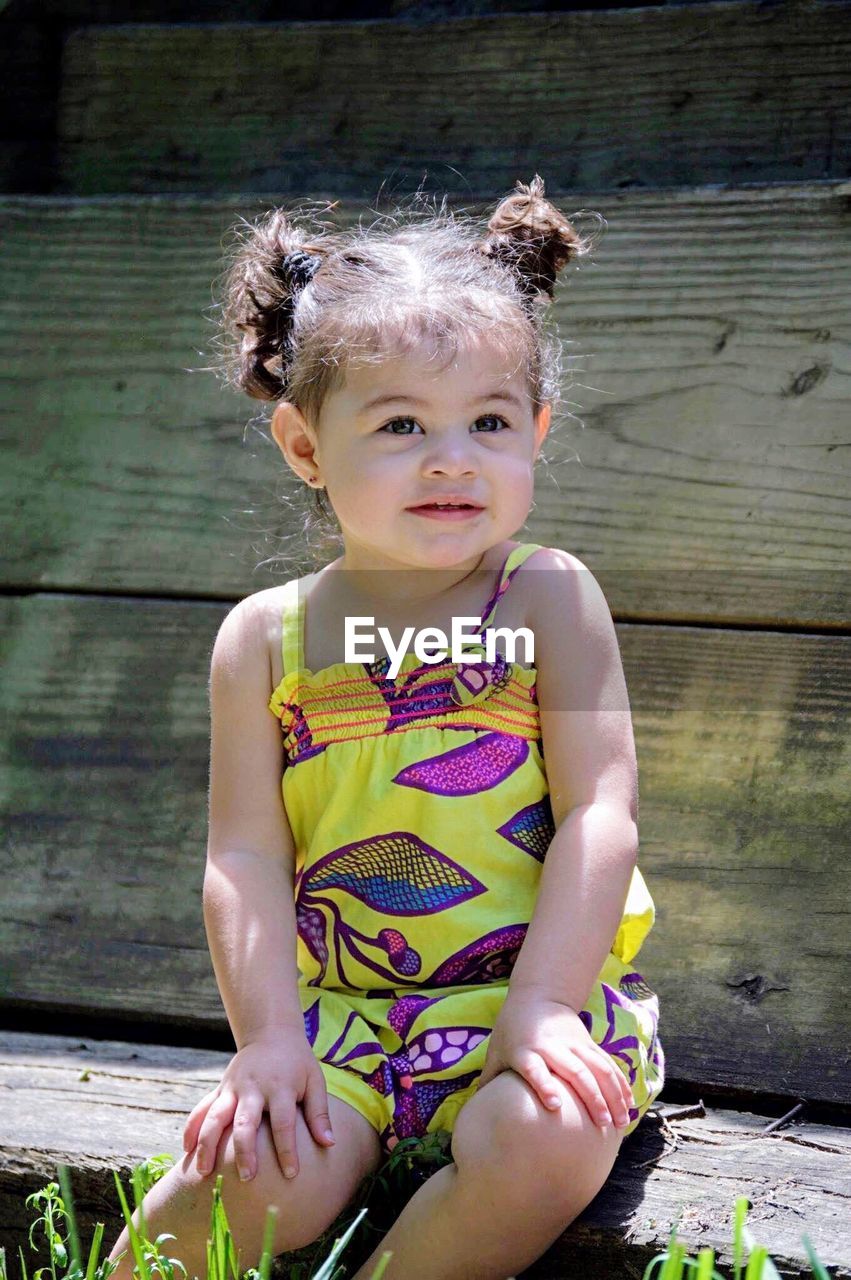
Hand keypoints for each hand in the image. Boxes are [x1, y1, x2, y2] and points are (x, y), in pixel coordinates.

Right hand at [181, 1027, 334, 1181]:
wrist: (271, 1032)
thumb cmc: (297, 1063)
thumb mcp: (314, 1080)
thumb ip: (319, 1113)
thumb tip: (329, 1144)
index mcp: (280, 1087)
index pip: (284, 1123)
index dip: (287, 1150)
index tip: (291, 1174)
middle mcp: (253, 1088)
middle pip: (245, 1122)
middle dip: (244, 1151)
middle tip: (247, 1177)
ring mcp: (232, 1088)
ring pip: (215, 1117)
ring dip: (208, 1144)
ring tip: (203, 1172)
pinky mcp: (220, 1088)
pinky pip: (201, 1108)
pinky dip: (192, 1128)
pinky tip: (186, 1150)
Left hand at [476, 993, 634, 1129]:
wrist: (538, 995)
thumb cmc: (511, 1030)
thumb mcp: (497, 1051)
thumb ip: (489, 1081)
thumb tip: (474, 1115)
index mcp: (526, 1051)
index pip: (536, 1068)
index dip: (545, 1085)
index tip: (556, 1105)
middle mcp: (552, 1047)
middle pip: (575, 1071)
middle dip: (591, 1097)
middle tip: (601, 1123)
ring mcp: (574, 1044)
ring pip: (598, 1068)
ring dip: (612, 1094)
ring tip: (620, 1122)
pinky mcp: (589, 1043)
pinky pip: (607, 1064)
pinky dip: (620, 1084)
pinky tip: (628, 1106)